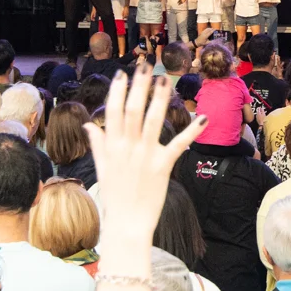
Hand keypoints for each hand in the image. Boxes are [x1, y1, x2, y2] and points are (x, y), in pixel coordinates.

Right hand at [86, 62, 204, 260]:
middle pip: (134, 110)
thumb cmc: (115, 196)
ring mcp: (145, 156)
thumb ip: (97, 144)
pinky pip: (178, 145)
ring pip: (153, 121)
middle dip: (140, 86)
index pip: (113, 112)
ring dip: (160, 99)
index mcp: (112, 146)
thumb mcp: (102, 168)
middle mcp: (127, 147)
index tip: (123, 74)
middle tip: (146, 66)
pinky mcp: (163, 166)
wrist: (127, 224)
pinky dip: (191, 132)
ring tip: (166, 80)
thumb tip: (88, 124)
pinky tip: (203, 118)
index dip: (118, 91)